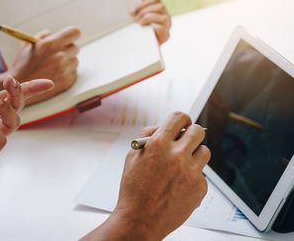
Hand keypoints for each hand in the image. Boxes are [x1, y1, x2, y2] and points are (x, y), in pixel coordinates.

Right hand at [0, 26, 80, 104]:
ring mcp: (65, 69)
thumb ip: (42, 35)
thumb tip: (52, 33)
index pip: (75, 32)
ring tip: (53, 66)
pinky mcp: (67, 81)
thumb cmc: (22, 64)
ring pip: (75, 61)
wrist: (20, 86)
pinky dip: (66, 73)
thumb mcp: (27, 44)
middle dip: (68, 50)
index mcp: (51, 43)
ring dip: (67, 62)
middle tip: (57, 54)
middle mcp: (60, 55)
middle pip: (76, 48)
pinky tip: (54, 74)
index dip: (72, 35)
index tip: (69, 39)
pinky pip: (73, 73)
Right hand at [83, 112, 209, 240]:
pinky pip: (202, 173)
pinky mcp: (200, 187)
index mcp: (158, 144)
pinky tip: (179, 184)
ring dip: (195, 154)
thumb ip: (148, 136)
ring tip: (182, 165)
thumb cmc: (134, 190)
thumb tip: (162, 127)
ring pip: (205, 151)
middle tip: (186, 141)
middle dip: (191, 133)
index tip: (182, 124)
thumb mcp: (132, 156)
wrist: (140, 219)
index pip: (179, 117)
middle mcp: (177, 155)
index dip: (181, 119)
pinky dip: (193, 176)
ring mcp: (191, 172)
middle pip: (198, 131)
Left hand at [130, 0, 170, 43]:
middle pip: (160, 6)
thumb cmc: (139, 31)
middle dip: (144, 9)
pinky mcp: (165, 36)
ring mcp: (167, 27)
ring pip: (161, 16)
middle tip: (134, 15)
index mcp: (160, 10)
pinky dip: (151, 27)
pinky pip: (160, 28)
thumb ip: (143, 5)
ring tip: (138, 23)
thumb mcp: (138, 16)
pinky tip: (145, 28)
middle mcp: (166, 17)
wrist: (140, 48)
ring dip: (147, 18)